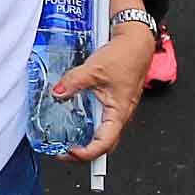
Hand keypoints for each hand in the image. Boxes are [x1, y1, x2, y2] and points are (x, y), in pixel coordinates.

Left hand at [51, 23, 156, 162]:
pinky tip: (76, 122)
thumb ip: (73, 82)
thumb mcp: (94, 68)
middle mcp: (120, 115)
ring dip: (86, 141)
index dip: (86, 153)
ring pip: (103, 134)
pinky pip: (102, 121)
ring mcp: (117, 109)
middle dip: (84, 154)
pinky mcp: (114, 102)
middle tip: (63, 153)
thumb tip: (57, 93)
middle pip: (104, 146)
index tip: (69, 152)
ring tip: (67, 141)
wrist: (137, 41)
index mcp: (119, 112)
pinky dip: (89, 126)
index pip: (103, 144)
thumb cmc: (126, 55)